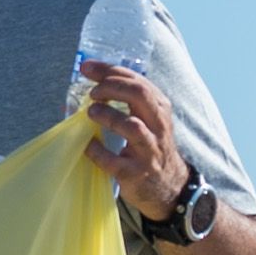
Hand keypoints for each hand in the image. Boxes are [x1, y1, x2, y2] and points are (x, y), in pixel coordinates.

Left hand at [75, 61, 190, 220]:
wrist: (169, 187)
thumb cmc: (150, 147)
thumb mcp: (148, 120)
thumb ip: (128, 102)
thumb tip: (90, 84)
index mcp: (159, 109)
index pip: (138, 81)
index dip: (110, 71)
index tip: (87, 67)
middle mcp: (158, 127)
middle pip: (140, 96)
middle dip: (112, 87)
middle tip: (92, 92)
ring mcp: (148, 151)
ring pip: (132, 127)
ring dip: (108, 116)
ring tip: (90, 112)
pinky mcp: (135, 173)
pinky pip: (114, 160)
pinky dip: (97, 151)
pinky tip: (87, 144)